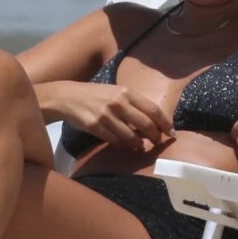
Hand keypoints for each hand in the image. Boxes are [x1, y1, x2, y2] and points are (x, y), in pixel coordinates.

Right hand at [48, 81, 172, 153]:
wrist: (66, 97)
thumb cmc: (94, 95)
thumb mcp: (115, 92)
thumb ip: (132, 104)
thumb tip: (152, 122)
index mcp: (126, 92)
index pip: (153, 109)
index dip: (165, 123)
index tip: (171, 133)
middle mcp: (118, 103)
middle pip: (146, 124)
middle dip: (155, 136)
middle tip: (157, 142)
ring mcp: (106, 115)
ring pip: (131, 136)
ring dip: (138, 144)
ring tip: (139, 146)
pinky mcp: (94, 126)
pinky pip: (114, 141)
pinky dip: (122, 145)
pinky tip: (123, 145)